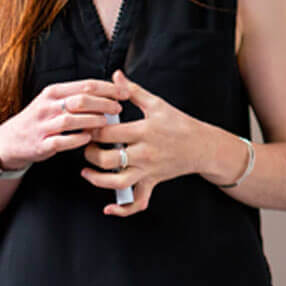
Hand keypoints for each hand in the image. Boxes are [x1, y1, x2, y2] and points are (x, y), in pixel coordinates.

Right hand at [0, 79, 126, 169]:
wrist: (10, 141)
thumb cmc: (40, 119)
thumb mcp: (54, 101)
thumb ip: (77, 96)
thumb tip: (109, 91)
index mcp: (54, 92)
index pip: (86, 85)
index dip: (108, 88)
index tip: (124, 93)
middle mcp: (48, 106)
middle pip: (81, 100)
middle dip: (104, 103)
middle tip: (118, 108)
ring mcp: (43, 125)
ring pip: (72, 120)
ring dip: (93, 121)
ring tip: (106, 123)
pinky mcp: (41, 144)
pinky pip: (61, 141)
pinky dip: (77, 139)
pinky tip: (89, 138)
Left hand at [81, 70, 201, 215]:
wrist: (201, 146)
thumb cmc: (178, 122)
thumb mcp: (156, 104)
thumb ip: (133, 91)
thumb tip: (115, 76)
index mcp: (143, 131)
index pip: (108, 133)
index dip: (92, 129)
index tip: (85, 124)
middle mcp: (144, 153)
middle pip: (108, 159)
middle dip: (90, 153)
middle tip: (85, 145)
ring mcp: (147, 171)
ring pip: (117, 183)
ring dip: (97, 180)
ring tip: (86, 171)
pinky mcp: (151, 183)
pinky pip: (138, 202)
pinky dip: (122, 209)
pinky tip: (108, 208)